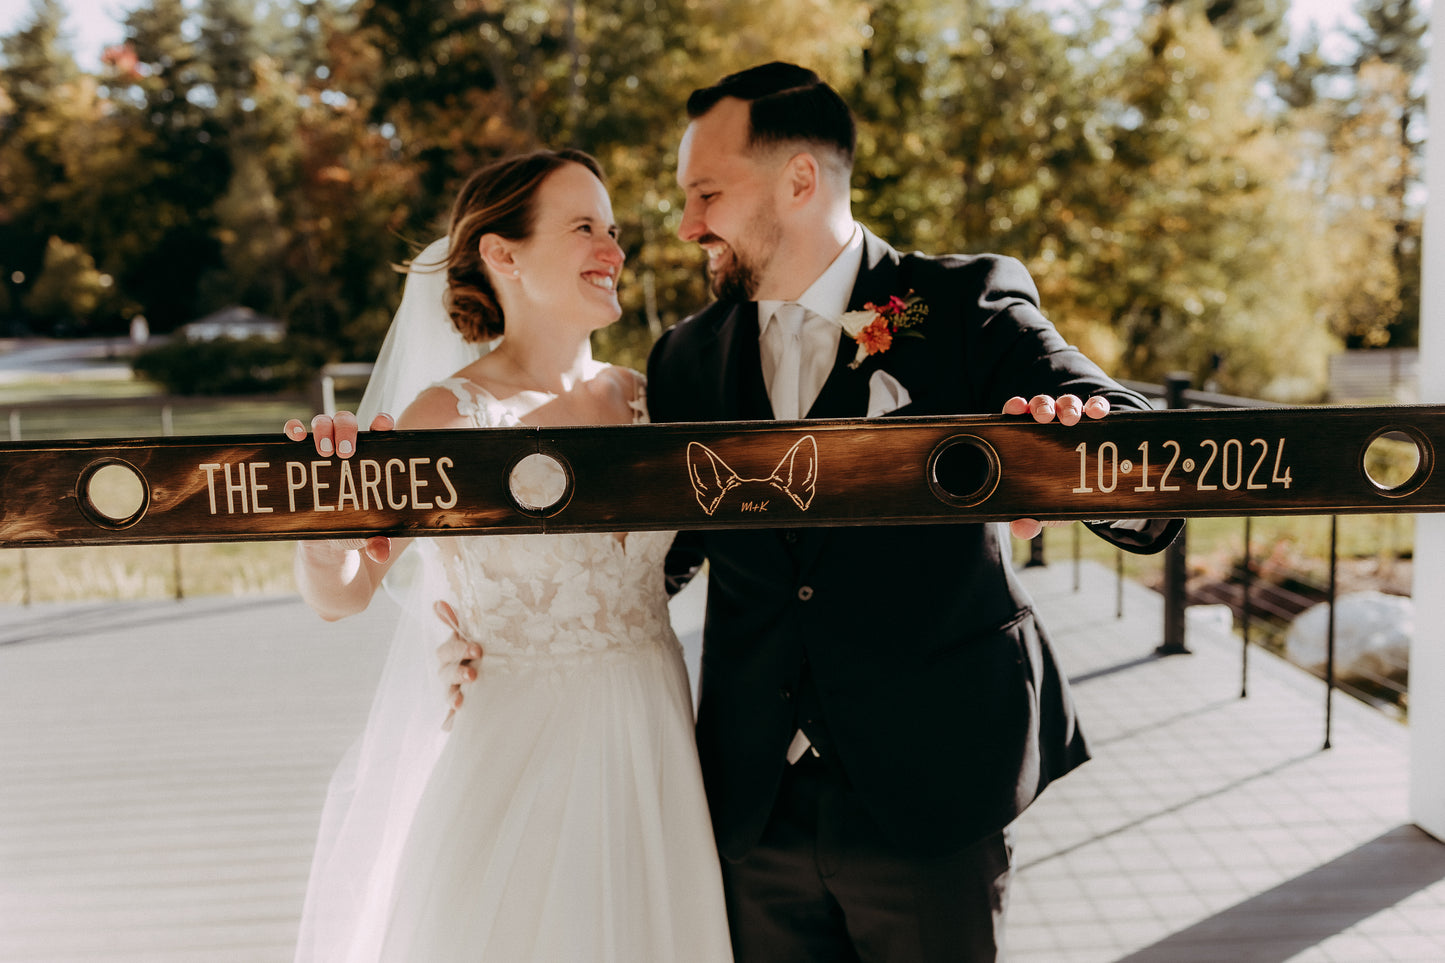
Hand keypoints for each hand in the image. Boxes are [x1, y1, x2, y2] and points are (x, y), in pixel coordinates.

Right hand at [283, 410, 396, 561]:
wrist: (326, 544)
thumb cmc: (353, 530)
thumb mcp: (366, 535)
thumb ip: (376, 541)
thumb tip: (380, 552)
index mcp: (370, 461)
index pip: (380, 433)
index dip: (382, 423)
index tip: (382, 424)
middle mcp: (347, 449)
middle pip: (348, 422)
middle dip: (347, 429)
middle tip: (345, 452)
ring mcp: (322, 449)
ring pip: (324, 422)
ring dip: (323, 428)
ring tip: (323, 450)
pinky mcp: (300, 455)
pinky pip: (295, 433)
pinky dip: (293, 428)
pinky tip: (293, 434)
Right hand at [434, 600, 482, 731]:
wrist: (499, 675)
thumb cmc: (480, 651)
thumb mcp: (471, 634)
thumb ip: (456, 620)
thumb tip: (438, 603)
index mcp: (451, 654)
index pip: (447, 651)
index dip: (459, 650)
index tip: (478, 650)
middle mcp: (449, 673)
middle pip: (446, 674)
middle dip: (458, 674)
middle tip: (474, 675)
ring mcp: (454, 692)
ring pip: (449, 696)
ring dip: (453, 698)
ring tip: (460, 703)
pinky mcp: (460, 712)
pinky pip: (452, 719)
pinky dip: (451, 722)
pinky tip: (451, 726)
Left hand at [1002, 393, 1109, 538]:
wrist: (1090, 490)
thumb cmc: (1057, 491)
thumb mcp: (1045, 507)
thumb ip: (1030, 518)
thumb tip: (1022, 530)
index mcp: (1028, 435)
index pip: (1017, 415)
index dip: (1015, 407)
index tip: (1016, 408)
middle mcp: (1049, 422)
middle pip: (1042, 405)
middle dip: (1042, 406)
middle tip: (1045, 417)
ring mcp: (1073, 418)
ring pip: (1068, 403)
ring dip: (1069, 406)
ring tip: (1072, 418)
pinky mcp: (1097, 421)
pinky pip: (1097, 407)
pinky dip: (1098, 406)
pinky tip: (1098, 413)